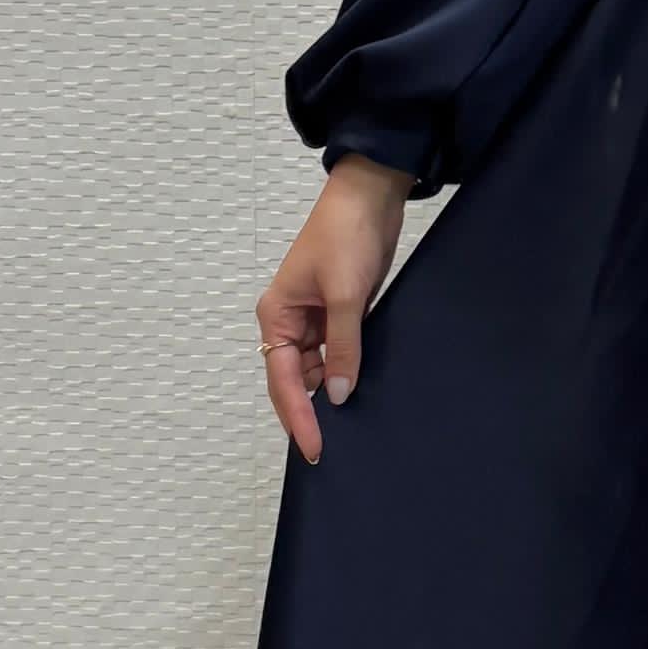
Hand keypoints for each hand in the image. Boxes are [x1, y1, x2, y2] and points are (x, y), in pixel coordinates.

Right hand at [257, 156, 409, 458]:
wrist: (371, 196)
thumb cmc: (345, 236)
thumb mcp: (345, 296)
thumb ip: (343, 348)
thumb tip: (337, 394)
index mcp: (276, 317)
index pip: (283, 381)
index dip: (298, 418)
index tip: (314, 449)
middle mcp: (289, 323)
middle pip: (294, 382)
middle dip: (309, 412)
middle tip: (329, 451)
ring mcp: (315, 320)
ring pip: (318, 370)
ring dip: (330, 393)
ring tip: (349, 428)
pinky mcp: (340, 314)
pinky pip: (338, 354)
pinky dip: (347, 371)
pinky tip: (360, 392)